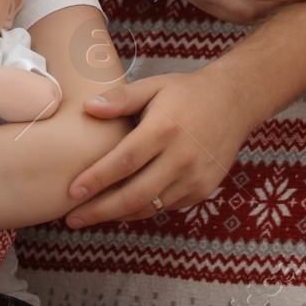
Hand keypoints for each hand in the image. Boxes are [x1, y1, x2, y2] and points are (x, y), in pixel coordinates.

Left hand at [63, 69, 253, 225]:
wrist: (233, 103)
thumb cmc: (186, 93)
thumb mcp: (153, 86)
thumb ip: (120, 98)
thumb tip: (88, 108)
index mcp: (164, 129)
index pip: (124, 162)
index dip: (97, 180)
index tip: (72, 192)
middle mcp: (181, 158)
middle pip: (135, 195)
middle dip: (100, 210)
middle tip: (72, 219)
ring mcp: (195, 178)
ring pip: (150, 206)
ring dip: (118, 215)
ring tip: (90, 217)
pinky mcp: (202, 190)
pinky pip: (166, 206)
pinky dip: (141, 210)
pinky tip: (120, 208)